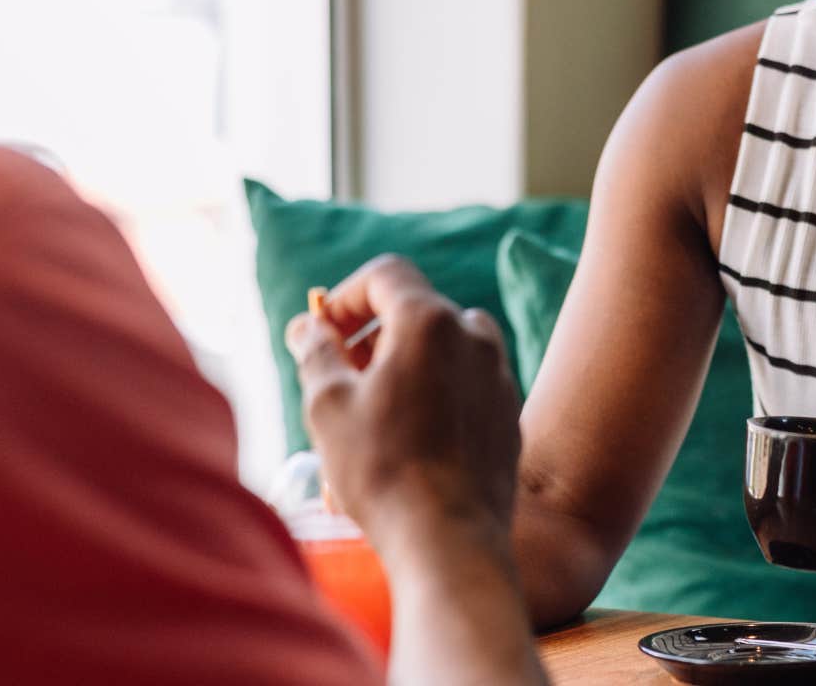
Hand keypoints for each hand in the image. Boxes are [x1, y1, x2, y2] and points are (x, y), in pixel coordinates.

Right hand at [284, 254, 521, 548]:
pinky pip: (466, 381)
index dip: (345, 296)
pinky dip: (436, 388)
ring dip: (407, 358)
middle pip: (417, 308)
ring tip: (374, 402)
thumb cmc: (382, 469)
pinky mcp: (508, 412)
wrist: (450, 539)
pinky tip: (410, 432)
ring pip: (446, 344)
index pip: (386, 275)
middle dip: (372, 331)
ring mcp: (498, 374)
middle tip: (339, 370)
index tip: (322, 331)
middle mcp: (474, 337)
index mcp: (430, 322)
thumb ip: (317, 352)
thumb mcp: (328, 405)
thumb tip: (307, 326)